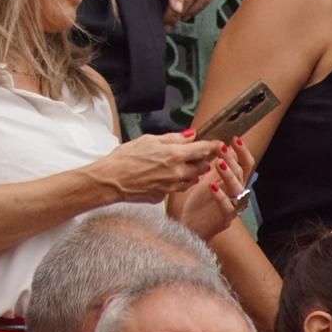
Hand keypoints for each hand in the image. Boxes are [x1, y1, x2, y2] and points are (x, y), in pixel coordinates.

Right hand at [88, 131, 222, 203]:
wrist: (111, 180)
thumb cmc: (125, 158)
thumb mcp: (149, 140)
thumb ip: (173, 138)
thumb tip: (190, 135)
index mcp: (175, 155)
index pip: (203, 150)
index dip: (213, 146)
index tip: (219, 143)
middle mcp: (177, 173)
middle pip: (202, 167)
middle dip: (204, 160)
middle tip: (200, 153)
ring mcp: (171, 187)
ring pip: (191, 179)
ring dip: (192, 172)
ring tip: (184, 164)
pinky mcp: (163, 196)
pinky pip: (177, 188)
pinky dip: (178, 181)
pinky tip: (168, 176)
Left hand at [176, 137, 256, 241]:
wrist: (188, 227)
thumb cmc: (197, 203)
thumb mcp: (203, 178)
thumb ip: (210, 164)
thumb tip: (212, 143)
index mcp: (232, 182)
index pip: (244, 164)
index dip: (242, 151)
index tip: (235, 139)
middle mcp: (235, 193)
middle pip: (242, 173)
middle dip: (233, 158)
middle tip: (221, 147)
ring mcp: (232, 206)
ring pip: (238, 189)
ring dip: (229, 175)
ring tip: (219, 164)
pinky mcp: (225, 219)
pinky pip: (228, 207)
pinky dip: (221, 196)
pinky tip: (212, 186)